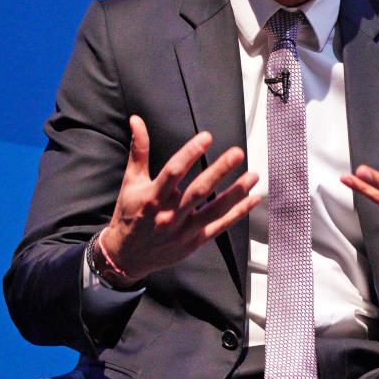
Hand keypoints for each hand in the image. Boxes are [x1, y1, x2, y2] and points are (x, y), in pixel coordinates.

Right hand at [97, 115, 259, 286]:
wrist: (126, 257)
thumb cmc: (129, 215)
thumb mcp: (130, 181)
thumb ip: (138, 150)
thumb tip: (137, 121)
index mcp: (153, 197)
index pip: (173, 171)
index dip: (190, 153)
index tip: (206, 137)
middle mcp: (169, 214)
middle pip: (198, 190)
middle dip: (220, 171)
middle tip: (237, 153)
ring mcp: (184, 230)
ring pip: (214, 210)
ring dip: (236, 193)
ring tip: (252, 176)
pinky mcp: (194, 242)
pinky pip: (219, 227)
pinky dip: (237, 214)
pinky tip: (252, 200)